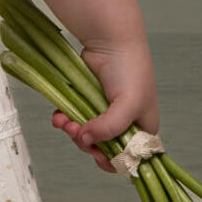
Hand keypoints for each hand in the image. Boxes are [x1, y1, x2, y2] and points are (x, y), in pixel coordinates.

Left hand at [51, 33, 158, 173]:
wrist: (111, 39)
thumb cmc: (129, 71)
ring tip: (63, 121)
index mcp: (143, 128)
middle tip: (75, 131)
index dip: (112, 161)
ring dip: (72, 131)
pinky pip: (74, 119)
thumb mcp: (128, 103)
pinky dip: (65, 120)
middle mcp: (125, 123)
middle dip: (86, 143)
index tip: (97, 155)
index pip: (130, 157)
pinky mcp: (87, 102)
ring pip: (85, 135)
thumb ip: (110, 128)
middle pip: (102, 148)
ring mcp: (105, 113)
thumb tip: (85, 139)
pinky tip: (59, 116)